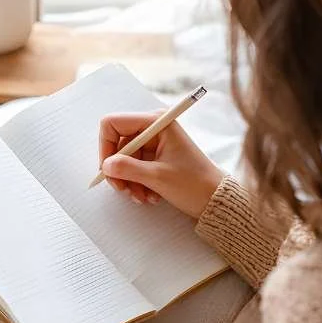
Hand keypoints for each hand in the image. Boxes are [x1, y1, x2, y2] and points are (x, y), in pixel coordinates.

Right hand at [99, 112, 224, 218]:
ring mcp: (156, 143)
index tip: (107, 169)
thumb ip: (127, 168)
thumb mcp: (157, 177)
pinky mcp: (157, 157)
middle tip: (124, 190)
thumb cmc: (194, 184)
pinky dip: (137, 183)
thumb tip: (105, 165)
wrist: (215, 199)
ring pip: (125, 159)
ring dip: (129, 181)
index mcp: (157, 123)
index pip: (114, 123)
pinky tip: (149, 196)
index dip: (106, 146)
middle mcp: (154, 128)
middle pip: (118, 144)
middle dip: (119, 170)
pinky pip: (135, 168)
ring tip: (142, 198)